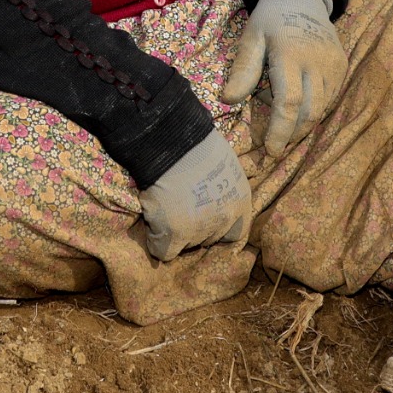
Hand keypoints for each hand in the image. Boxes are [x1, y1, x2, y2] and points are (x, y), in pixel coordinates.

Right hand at [136, 129, 251, 260]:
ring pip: (185, 245)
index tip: (205, 219)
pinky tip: (152, 221)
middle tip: (180, 207)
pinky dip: (156, 240)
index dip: (218, 228)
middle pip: (208, 239)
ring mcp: (199, 230)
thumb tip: (211, 195)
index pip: (236, 233)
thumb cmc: (194, 144)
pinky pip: (163, 251)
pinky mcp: (173, 234)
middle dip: (196, 228)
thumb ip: (221, 187)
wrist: (169, 141)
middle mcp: (224, 220)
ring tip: (164, 206)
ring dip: (175, 231)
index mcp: (240, 202)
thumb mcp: (222, 164)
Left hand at [223, 0, 345, 156]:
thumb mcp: (252, 37)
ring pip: (321, 108)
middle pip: (309, 112)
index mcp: (290, 53)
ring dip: (303, 124)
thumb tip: (228, 100)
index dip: (279, 130)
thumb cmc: (271, 18)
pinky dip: (314, 109)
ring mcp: (333, 65)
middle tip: (276, 146)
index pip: (289, 103)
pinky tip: (299, 106)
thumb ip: (243, 69)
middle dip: (292, 134)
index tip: (270, 150)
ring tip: (285, 125)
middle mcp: (316, 61)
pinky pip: (330, 98)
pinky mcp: (342, 66)